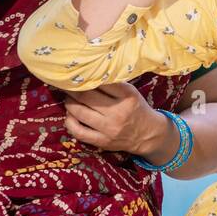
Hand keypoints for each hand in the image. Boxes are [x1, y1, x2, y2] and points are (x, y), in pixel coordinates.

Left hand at [61, 83, 176, 159]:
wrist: (148, 134)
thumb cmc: (136, 108)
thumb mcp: (131, 92)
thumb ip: (112, 84)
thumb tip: (88, 74)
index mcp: (127, 95)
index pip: (100, 82)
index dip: (86, 76)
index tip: (78, 74)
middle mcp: (118, 112)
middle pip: (86, 96)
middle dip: (72, 89)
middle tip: (67, 85)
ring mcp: (109, 128)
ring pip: (79, 113)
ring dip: (69, 103)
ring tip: (69, 98)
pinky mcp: (103, 141)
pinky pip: (78, 131)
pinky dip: (69, 122)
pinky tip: (70, 116)